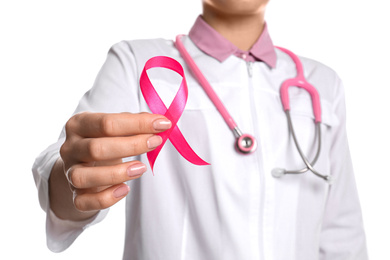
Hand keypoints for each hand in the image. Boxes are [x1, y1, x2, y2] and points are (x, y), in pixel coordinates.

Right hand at [51, 112, 170, 216]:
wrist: (83, 166)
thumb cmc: (104, 142)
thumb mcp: (114, 128)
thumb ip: (132, 123)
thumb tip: (157, 121)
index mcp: (78, 125)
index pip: (106, 122)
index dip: (137, 123)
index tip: (163, 124)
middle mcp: (70, 148)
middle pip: (96, 148)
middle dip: (131, 145)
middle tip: (155, 143)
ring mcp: (69, 173)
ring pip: (84, 177)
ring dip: (116, 173)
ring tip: (141, 168)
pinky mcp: (75, 196)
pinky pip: (84, 202)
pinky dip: (106, 198)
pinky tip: (125, 189)